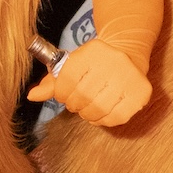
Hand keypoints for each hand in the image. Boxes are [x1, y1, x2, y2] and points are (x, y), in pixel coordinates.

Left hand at [29, 41, 150, 126]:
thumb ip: (52, 81)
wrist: (127, 54)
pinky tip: (102, 112)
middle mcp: (114, 62)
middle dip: (74, 105)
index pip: (66, 81)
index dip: (61, 93)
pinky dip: (104, 120)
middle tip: (77, 103)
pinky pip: (116, 118)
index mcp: (92, 51)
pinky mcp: (141, 94)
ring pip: (98, 109)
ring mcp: (130, 78)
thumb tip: (32, 96)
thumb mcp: (72, 64)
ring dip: (88, 114)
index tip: (64, 94)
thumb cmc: (93, 63)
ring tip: (88, 107)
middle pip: (82, 97)